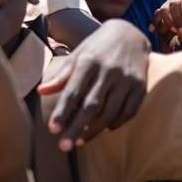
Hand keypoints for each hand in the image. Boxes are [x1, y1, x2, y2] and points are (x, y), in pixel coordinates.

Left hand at [37, 19, 148, 149]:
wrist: (130, 33)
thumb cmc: (97, 48)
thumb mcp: (77, 56)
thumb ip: (61, 76)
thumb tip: (41, 91)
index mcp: (88, 61)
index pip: (73, 92)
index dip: (63, 112)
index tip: (52, 130)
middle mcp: (108, 70)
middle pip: (90, 106)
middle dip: (76, 128)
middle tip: (63, 147)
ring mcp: (127, 79)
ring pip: (110, 112)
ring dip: (94, 130)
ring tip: (79, 141)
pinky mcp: (141, 85)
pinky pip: (129, 111)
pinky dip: (117, 123)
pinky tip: (104, 130)